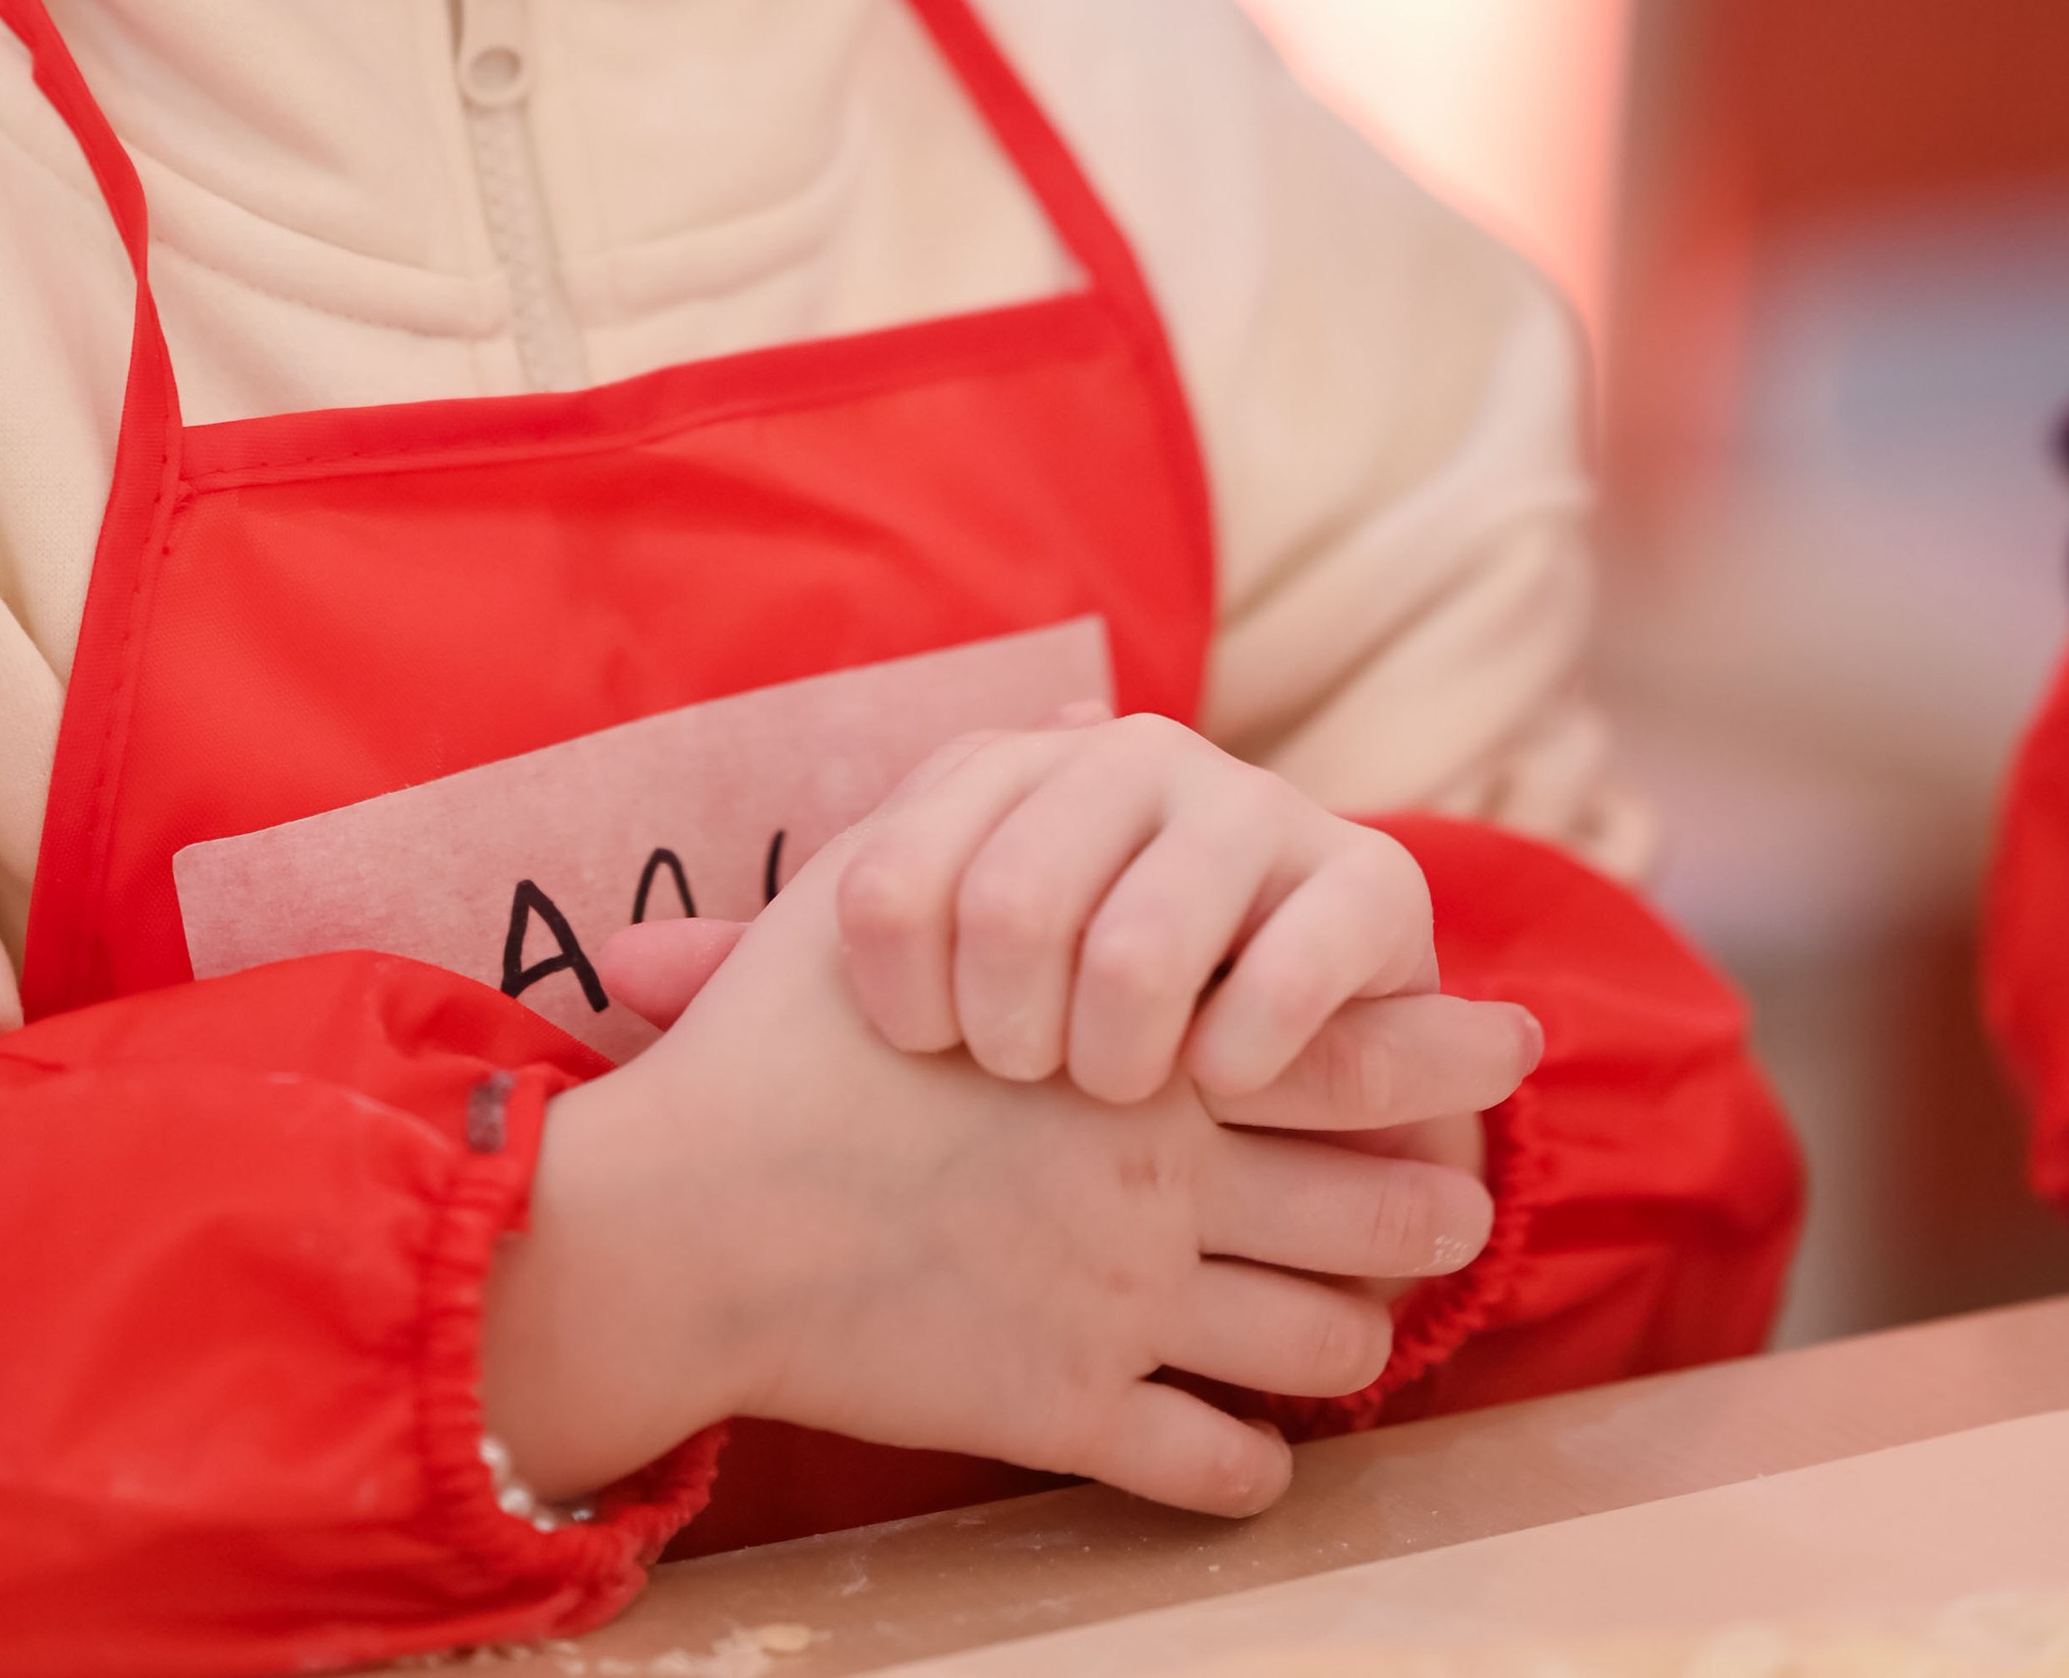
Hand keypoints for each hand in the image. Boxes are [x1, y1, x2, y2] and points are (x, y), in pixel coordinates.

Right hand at [482, 827, 1498, 1522]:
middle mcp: (1159, 1187)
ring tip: (1375, 1319)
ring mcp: (1121, 1312)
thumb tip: (1084, 736)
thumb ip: (1007, 803)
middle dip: (1434, 1204)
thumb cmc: (788, 1036)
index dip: (1445, 1048)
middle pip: (1366, 1210)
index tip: (1509, 1040)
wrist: (693, 1217)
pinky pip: (1212, 1467)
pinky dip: (1256, 1463)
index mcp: (1142, 1059)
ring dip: (1363, 1334)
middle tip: (1460, 1198)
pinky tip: (1261, 1450)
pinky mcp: (1065, 1416)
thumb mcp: (894, 874)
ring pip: (1315, 1346)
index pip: (1347, 1049)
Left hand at [606, 714, 1540, 1133]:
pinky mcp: (1370, 883)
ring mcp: (1254, 810)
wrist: (1276, 1038)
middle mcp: (1127, 760)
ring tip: (1121, 1100)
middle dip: (1011, 1040)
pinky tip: (1220, 1089)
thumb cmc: (1065, 1020)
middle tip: (1030, 1091)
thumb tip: (613, 960)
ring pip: (1145, 950)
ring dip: (1119, 1062)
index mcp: (1002, 770)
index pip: (886, 876)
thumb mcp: (929, 984)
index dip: (890, 997)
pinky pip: (1290, 971)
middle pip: (1011, 909)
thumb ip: (780, 969)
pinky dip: (1246, 1053)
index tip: (924, 1056)